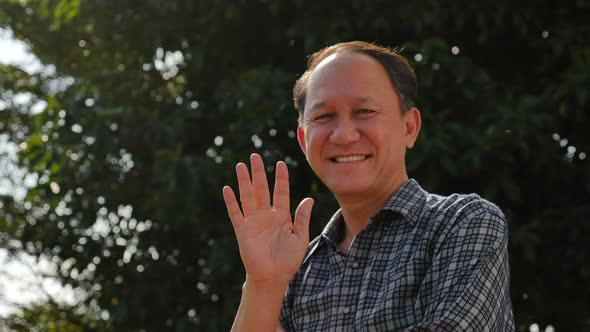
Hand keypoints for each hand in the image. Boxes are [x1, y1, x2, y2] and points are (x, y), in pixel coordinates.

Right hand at [223, 153, 313, 284]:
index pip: (281, 192)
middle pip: (262, 189)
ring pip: (248, 196)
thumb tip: (309, 199)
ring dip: (244, 181)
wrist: (273, 277)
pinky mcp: (243, 230)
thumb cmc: (288, 260)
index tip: (281, 163)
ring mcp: (253, 222)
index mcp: (282, 216)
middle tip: (255, 156)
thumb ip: (302, 218)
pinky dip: (231, 201)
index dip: (281, 178)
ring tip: (241, 165)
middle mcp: (267, 215)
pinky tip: (228, 189)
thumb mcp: (300, 237)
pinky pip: (236, 213)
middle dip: (259, 172)